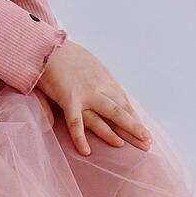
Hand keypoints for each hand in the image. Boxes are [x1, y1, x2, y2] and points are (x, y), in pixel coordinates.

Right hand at [37, 38, 152, 156]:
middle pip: (122, 111)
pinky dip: (80, 138)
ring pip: (108, 115)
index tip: (143, 129)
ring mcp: (86, 93)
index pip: (123, 101)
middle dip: (136, 127)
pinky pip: (75, 122)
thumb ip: (95, 80)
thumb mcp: (86, 65)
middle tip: (148, 143)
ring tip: (133, 146)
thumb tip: (104, 93)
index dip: (133, 116)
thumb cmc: (63, 54)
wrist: (47, 45)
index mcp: (103, 79)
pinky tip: (86, 151)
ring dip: (121, 132)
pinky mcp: (68, 98)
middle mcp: (99, 87)